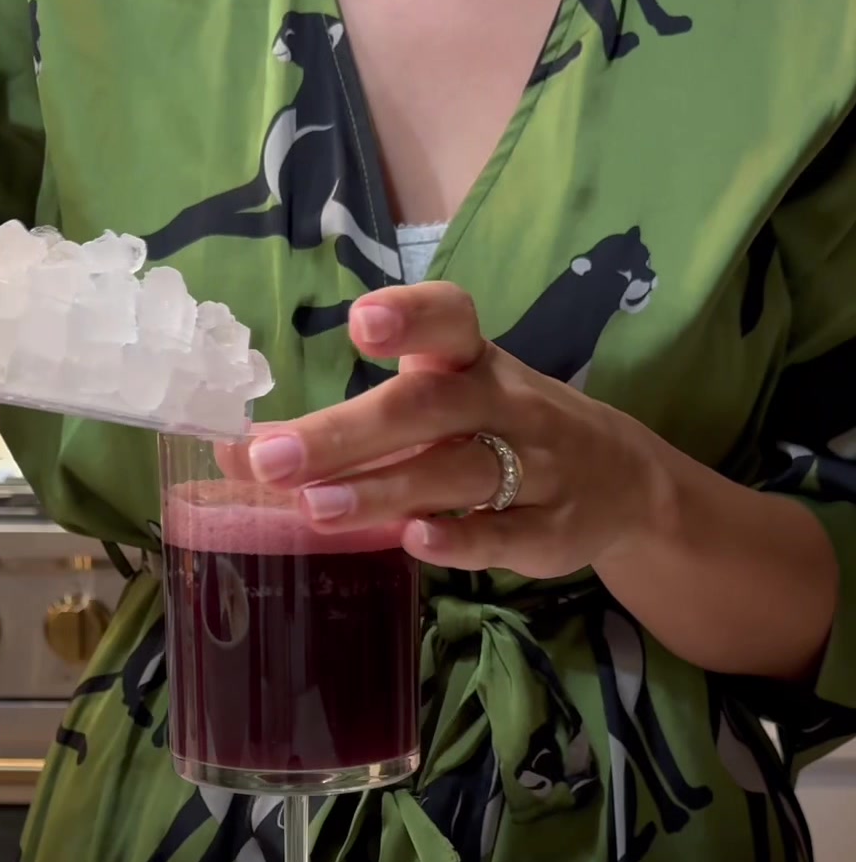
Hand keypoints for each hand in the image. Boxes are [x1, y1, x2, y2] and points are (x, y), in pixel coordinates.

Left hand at [231, 282, 665, 577]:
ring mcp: (532, 468)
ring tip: (314, 507)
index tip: (358, 324)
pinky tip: (413, 543)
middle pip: (427, 409)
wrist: (621, 482)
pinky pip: (500, 535)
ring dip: (383, 489)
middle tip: (272, 456)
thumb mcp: (445, 405)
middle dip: (347, 431)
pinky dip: (458, 540)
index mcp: (473, 361)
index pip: (449, 320)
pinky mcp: (547, 530)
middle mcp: (504, 405)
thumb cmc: (502, 431)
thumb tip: (239, 453)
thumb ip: (353, 429)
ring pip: (455, 474)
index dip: (408, 318)